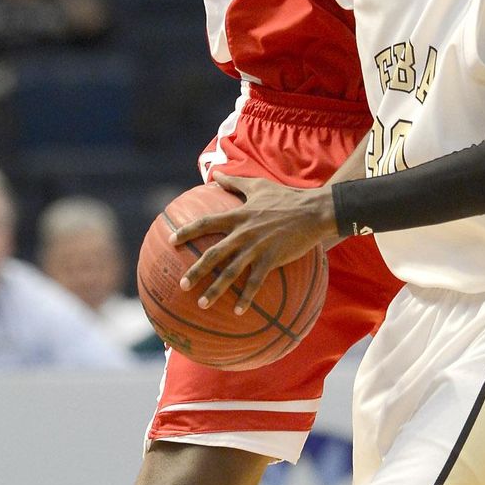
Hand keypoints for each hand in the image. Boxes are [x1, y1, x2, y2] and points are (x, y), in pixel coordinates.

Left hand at [171, 172, 336, 313]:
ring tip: (202, 303)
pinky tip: (238, 311)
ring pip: (231, 272)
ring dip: (215, 289)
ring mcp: (257, 247)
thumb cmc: (286, 197)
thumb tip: (216, 173)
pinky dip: (246, 297)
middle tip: (182, 284)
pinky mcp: (272, 258)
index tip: (171, 241)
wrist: (313, 211)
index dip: (187, 232)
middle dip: (196, 270)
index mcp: (239, 215)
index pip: (206, 223)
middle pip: (214, 253)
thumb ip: (235, 182)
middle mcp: (244, 232)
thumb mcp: (258, 186)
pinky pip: (255, 282)